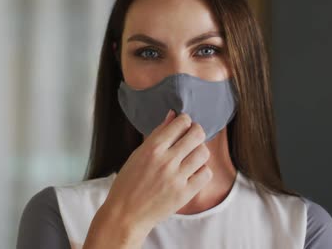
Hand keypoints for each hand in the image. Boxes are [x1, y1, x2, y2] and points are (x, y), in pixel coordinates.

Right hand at [102, 110, 212, 237]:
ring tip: (191, 156)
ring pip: (203, 153)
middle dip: (197, 132)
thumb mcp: (138, 154)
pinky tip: (193, 172)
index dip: (185, 121)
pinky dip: (202, 170)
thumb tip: (173, 115)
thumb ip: (158, 134)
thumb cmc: (128, 183)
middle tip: (192, 137)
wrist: (125, 214)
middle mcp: (166, 161)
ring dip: (200, 151)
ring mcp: (177, 178)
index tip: (183, 126)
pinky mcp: (185, 194)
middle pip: (197, 134)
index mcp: (153, 148)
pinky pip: (206, 174)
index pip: (181, 123)